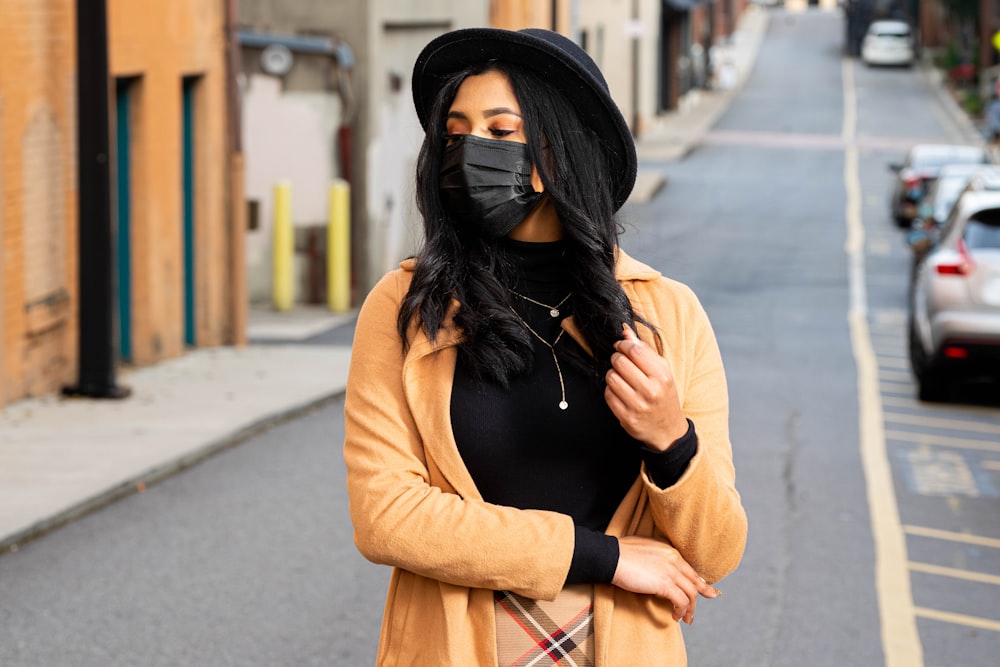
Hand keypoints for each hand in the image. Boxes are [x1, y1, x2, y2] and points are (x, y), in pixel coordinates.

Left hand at [604, 324, 687, 449]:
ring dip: (612, 374)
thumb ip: (644, 350)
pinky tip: (620, 392)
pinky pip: (608, 395)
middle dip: (617, 359)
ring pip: (611, 377)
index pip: (634, 350)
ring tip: (621, 377)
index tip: (621, 347)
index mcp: (662, 376)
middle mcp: (651, 390)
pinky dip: (611, 390)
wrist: (668, 429)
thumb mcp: (662, 371)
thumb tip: (625, 332)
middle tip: (621, 362)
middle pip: (619, 362)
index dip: (623, 345)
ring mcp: (637, 405)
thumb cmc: (664, 395)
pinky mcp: (626, 417)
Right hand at [612, 536, 720, 623]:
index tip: (704, 588)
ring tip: (685, 618)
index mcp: (669, 550)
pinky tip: (675, 616)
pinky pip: (681, 601)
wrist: (610, 556)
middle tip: (707, 602)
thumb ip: (656, 556)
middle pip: (694, 580)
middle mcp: (673, 559)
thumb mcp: (644, 548)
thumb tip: (658, 567)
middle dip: (703, 593)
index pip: (689, 568)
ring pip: (691, 593)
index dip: (698, 580)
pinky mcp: (664, 584)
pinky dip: (681, 611)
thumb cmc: (620, 552)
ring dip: (690, 608)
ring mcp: (670, 571)